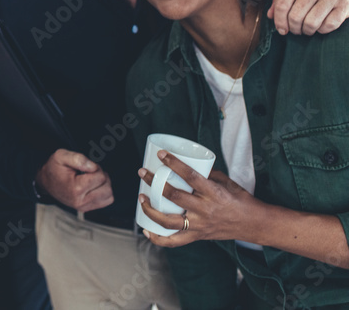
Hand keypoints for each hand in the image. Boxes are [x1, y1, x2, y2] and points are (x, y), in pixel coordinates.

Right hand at [35, 149, 112, 211]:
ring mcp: (84, 207)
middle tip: (89, 172)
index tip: (85, 167)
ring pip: (109, 195)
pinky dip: (104, 192)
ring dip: (104, 185)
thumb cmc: (54, 168)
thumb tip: (93, 166)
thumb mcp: (61, 156)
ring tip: (92, 179)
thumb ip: (77, 158)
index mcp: (75, 189)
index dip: (95, 167)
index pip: (100, 177)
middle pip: (107, 188)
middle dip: (101, 176)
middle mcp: (81, 201)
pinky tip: (94, 186)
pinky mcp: (87, 209)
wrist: (46, 182)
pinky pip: (106, 201)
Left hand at [137, 151, 257, 246]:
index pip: (190, 176)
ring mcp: (200, 225)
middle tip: (143, 173)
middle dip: (154, 183)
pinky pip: (174, 242)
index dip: (174, 164)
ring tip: (142, 197)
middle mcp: (205, 210)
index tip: (161, 154)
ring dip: (150, 209)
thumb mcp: (226, 182)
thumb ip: (206, 174)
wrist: (254, 224)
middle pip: (174, 196)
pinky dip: (158, 239)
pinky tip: (146, 231)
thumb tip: (185, 165)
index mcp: (213, 193)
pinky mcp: (197, 236)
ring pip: (168, 221)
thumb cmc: (240, 200)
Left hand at [268, 0, 348, 34]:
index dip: (279, 21)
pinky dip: (322, 30)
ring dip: (306, 31)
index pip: (282, 5)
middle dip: (292, 28)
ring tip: (306, 28)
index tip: (281, 29)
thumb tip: (270, 16)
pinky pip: (329, 25)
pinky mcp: (345, 4)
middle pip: (296, 16)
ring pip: (312, 23)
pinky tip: (320, 25)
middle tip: (295, 29)